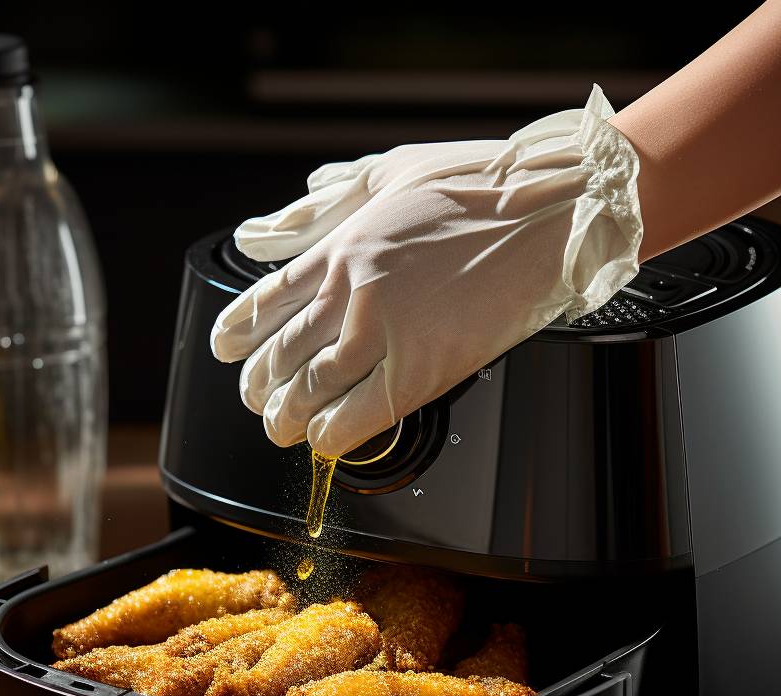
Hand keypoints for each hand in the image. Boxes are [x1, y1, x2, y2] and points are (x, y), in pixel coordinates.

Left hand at [211, 85, 642, 458]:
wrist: (553, 210)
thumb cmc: (484, 184)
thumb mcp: (394, 168)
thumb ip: (332, 198)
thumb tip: (285, 214)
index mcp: (343, 246)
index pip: (268, 300)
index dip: (239, 333)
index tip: (227, 351)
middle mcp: (352, 292)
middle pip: (283, 352)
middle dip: (260, 385)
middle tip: (257, 401)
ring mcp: (385, 332)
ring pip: (312, 390)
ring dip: (288, 417)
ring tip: (282, 429)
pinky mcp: (423, 369)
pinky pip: (360, 416)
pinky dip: (334, 435)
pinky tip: (325, 442)